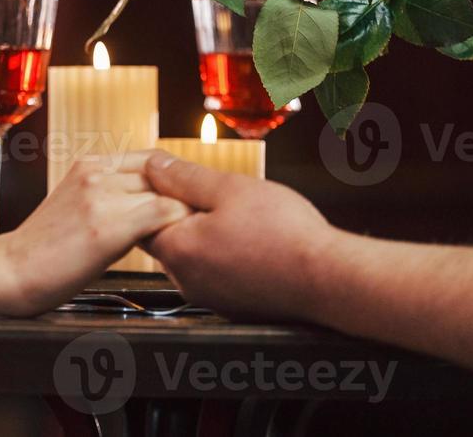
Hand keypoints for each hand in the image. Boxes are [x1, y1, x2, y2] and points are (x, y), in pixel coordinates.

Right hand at [0, 152, 190, 316]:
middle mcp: (95, 171)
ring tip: (189, 242)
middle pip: (164, 175)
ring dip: (184, 218)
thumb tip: (157, 204)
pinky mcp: (107, 225)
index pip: (153, 160)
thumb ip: (111, 196)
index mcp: (88, 164)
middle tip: (197, 228)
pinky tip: (177, 251)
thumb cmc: (45, 250)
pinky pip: (164, 217)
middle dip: (184, 200)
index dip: (176, 184)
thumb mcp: (76, 206)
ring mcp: (100, 195)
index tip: (187, 207)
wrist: (9, 271)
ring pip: (169, 195)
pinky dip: (178, 231)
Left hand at [141, 154, 336, 321]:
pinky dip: (225, 255)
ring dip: (205, 234)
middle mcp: (186, 280)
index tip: (175, 180)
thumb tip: (154, 167)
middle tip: (215, 195)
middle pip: (167, 237)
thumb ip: (184, 177)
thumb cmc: (285, 235)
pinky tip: (252, 242)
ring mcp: (209, 296)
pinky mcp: (231, 305)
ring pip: (193, 255)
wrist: (331, 280)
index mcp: (178, 250)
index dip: (154, 194)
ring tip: (240, 218)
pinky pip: (216, 273)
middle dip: (182, 213)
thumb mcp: (230, 188)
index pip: (141, 219)